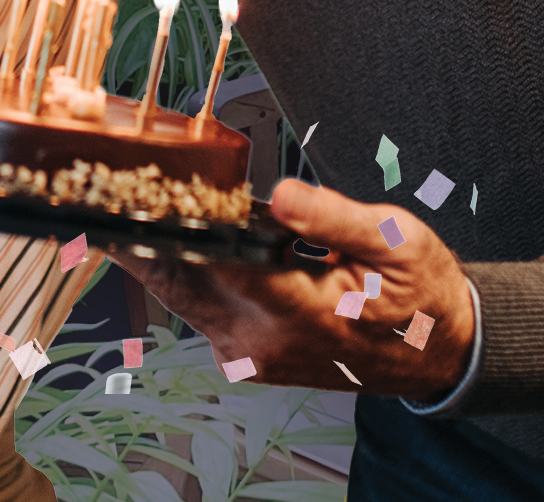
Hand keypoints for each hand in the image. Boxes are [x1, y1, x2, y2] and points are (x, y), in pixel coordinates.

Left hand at [110, 179, 474, 399]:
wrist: (439, 354)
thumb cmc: (420, 293)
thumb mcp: (395, 239)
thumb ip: (334, 215)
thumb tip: (281, 195)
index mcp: (301, 312)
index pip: (212, 263)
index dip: (164, 226)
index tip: (125, 197)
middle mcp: (265, 342)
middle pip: (179, 282)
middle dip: (139, 235)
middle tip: (104, 185)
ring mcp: (253, 355)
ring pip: (182, 296)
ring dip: (154, 251)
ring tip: (127, 198)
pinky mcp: (250, 356)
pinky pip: (199, 308)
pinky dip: (179, 269)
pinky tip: (171, 231)